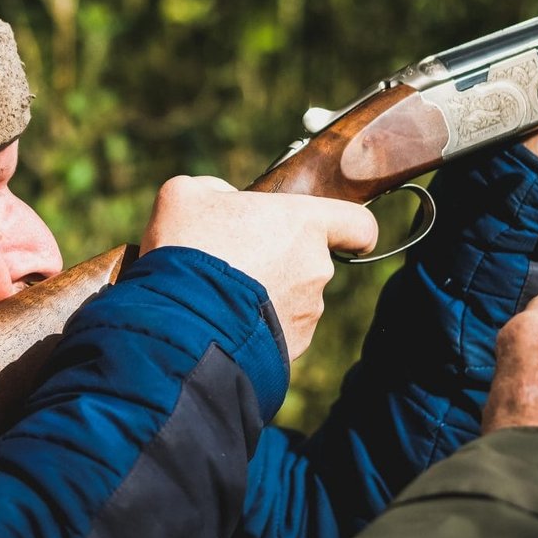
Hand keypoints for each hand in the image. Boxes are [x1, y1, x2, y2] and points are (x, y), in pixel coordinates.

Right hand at [140, 177, 377, 358]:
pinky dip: (258, 326)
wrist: (179, 320)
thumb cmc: (187, 247)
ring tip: (221, 296)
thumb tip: (225, 201)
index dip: (353, 229)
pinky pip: (279, 330)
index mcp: (304, 223)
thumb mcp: (185, 195)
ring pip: (295, 298)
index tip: (340, 235)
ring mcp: (307, 312)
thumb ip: (216, 190)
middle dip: (280, 261)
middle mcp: (316, 268)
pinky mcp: (292, 347)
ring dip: (267, 295)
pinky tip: (223, 321)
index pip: (358, 224)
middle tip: (235, 262)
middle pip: (311, 261)